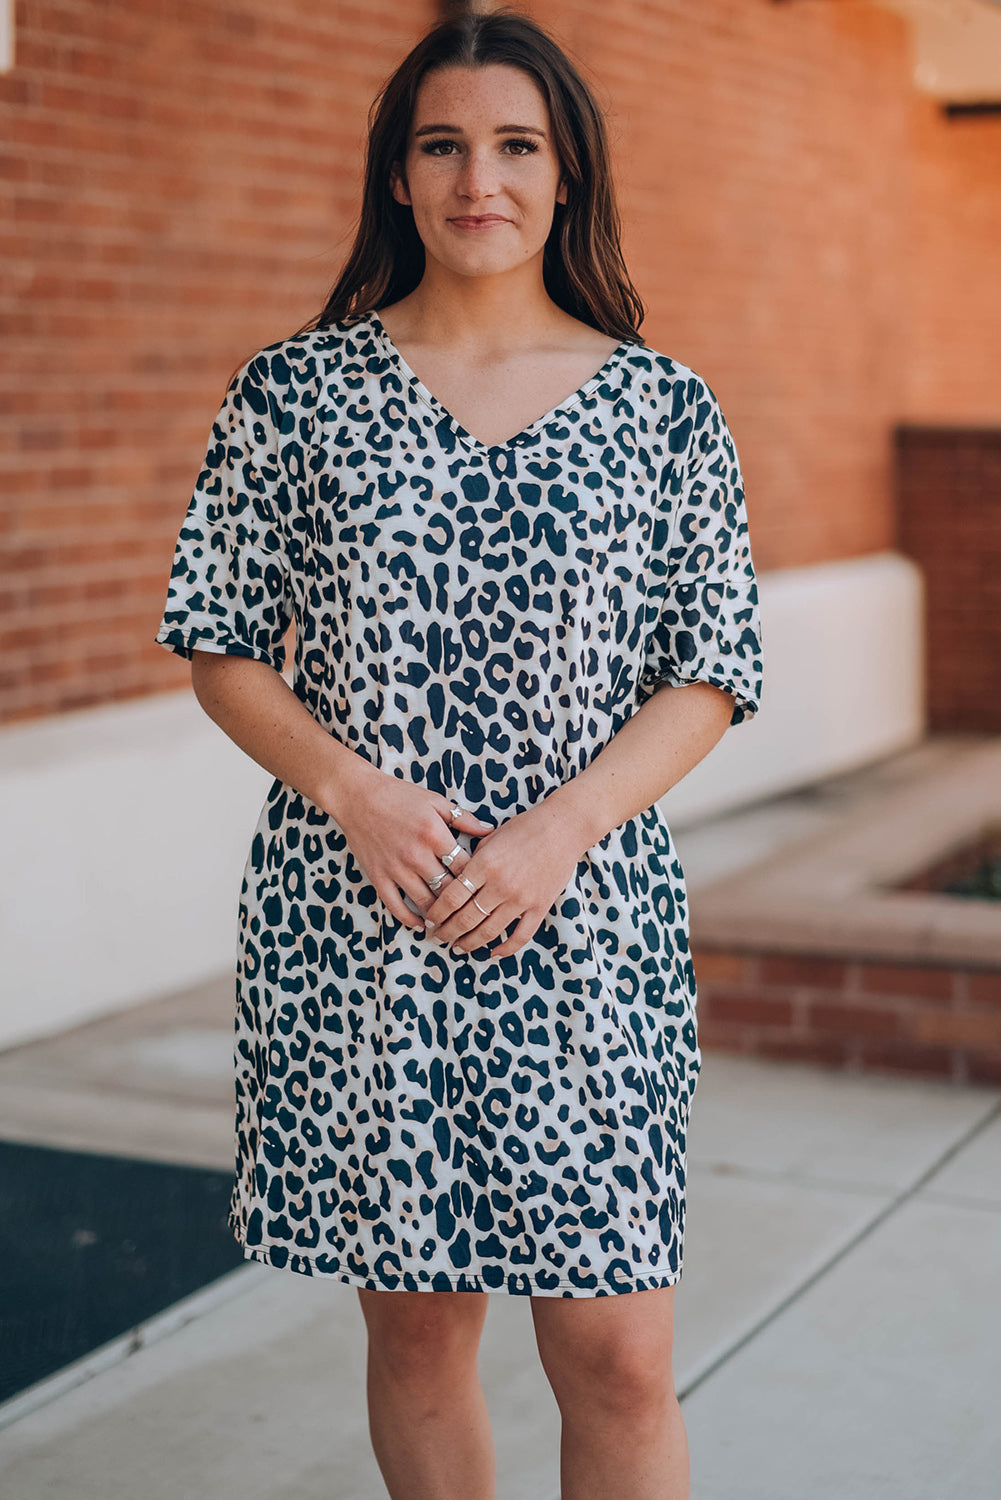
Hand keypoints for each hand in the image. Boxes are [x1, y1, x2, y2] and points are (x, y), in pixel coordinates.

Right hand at [332, 763, 493, 931]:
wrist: (358, 796)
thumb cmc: (399, 796)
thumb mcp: (435, 801)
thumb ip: (464, 818)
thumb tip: (490, 830)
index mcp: (434, 835)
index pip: (465, 868)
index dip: (478, 882)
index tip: (485, 890)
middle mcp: (416, 855)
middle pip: (448, 890)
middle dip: (462, 903)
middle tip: (473, 913)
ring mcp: (396, 868)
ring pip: (425, 902)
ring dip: (439, 915)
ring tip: (451, 922)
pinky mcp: (378, 876)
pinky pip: (395, 906)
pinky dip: (409, 919)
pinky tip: (420, 923)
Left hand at [422, 793, 593, 958]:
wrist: (563, 827)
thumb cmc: (526, 827)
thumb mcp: (491, 838)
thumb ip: (473, 860)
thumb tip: (456, 879)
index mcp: (483, 865)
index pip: (451, 897)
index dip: (437, 913)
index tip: (430, 920)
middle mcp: (500, 885)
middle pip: (465, 919)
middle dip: (447, 932)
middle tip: (438, 937)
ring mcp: (521, 898)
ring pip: (488, 932)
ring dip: (469, 943)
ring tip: (458, 947)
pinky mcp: (540, 906)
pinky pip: (520, 936)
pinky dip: (505, 949)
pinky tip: (493, 953)